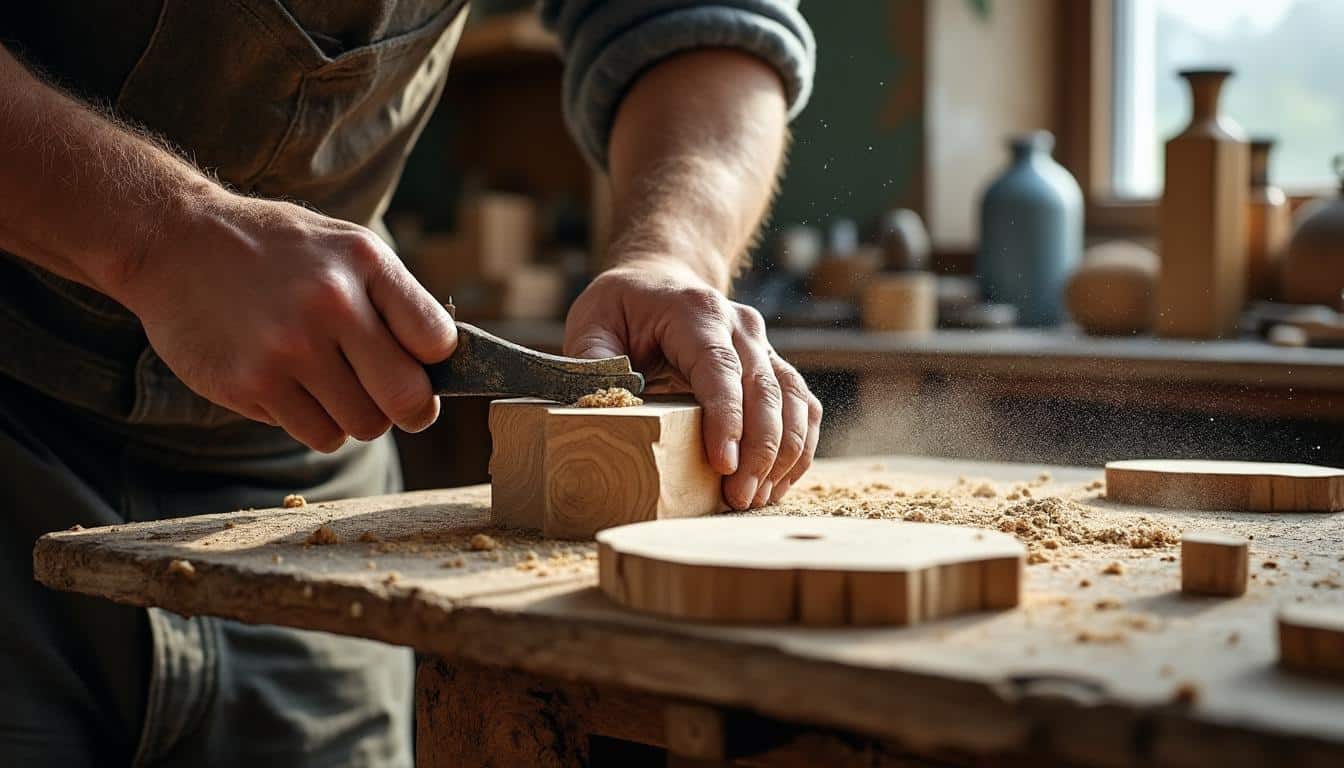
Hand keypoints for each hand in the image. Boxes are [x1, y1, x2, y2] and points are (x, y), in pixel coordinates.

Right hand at [108, 187, 455, 451]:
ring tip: (330, 383)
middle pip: (406, 401)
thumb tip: (446, 363)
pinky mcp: (247, 383)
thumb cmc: (277, 250)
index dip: (436, 365)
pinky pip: (312, 433)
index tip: (421, 367)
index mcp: (363, 264)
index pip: (438, 343)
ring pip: (359, 427)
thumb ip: (396, 299)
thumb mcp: (345, 247)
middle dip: (409, 410)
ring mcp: (285, 349)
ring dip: (355, 417)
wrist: (175, 242)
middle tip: (394, 401)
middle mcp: (329, 305)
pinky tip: (290, 385)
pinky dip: (312, 421)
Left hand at [564, 258, 820, 508]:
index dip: (727, 417)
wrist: (662, 279)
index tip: (724, 463)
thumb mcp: (593, 321)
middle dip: (759, 449)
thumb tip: (600, 405)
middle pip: (764, 389)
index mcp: (696, 312)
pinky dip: (799, 446)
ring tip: (757, 498)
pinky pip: (802, 406)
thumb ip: (592, 360)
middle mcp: (741, 326)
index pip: (720, 367)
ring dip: (783, 454)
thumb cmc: (625, 307)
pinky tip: (778, 483)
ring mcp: (764, 346)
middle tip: (740, 499)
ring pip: (792, 400)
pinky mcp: (775, 367)